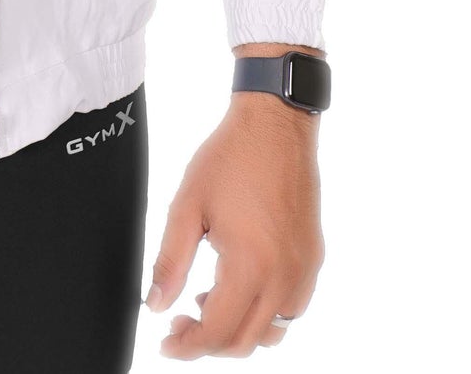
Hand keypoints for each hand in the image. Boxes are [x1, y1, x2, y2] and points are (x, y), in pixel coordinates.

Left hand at [146, 93, 323, 357]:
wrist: (275, 125)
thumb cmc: (230, 158)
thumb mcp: (186, 206)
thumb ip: (170, 261)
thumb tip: (156, 304)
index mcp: (251, 266)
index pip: (218, 332)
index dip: (188, 345)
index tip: (166, 341)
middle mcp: (285, 277)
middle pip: (246, 341)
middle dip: (209, 342)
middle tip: (179, 324)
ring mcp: (304, 270)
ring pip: (273, 331)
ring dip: (238, 330)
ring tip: (206, 302)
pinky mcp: (313, 258)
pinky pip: (291, 307)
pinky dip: (265, 313)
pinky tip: (239, 287)